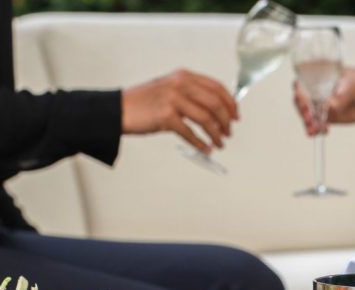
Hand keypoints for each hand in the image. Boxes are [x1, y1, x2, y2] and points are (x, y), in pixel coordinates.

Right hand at [122, 70, 237, 153]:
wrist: (118, 109)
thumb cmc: (144, 102)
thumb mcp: (169, 88)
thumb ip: (190, 93)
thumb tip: (216, 108)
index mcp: (184, 76)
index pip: (216, 87)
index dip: (230, 103)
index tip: (236, 115)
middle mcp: (180, 85)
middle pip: (215, 104)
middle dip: (226, 121)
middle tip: (229, 132)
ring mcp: (173, 100)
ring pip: (206, 119)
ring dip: (216, 134)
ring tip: (220, 143)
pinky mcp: (166, 116)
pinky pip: (190, 133)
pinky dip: (201, 143)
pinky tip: (206, 149)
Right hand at [294, 68, 354, 135]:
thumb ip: (344, 95)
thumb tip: (332, 104)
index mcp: (325, 73)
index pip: (305, 78)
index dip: (300, 87)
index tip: (302, 96)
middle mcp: (321, 88)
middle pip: (302, 97)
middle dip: (303, 108)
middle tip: (310, 116)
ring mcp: (323, 103)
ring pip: (307, 112)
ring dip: (307, 121)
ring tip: (314, 128)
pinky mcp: (328, 116)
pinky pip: (316, 123)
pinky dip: (315, 128)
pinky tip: (319, 131)